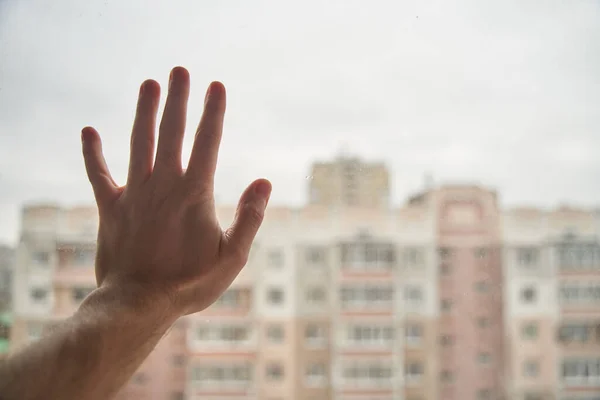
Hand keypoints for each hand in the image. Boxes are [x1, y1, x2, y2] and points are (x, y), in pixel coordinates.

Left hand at [81, 66, 270, 316]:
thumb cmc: (190, 283)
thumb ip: (250, 217)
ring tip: (149, 84)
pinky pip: (99, 174)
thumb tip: (265, 182)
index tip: (216, 85)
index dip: (213, 112)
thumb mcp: (232, 257)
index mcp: (195, 194)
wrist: (139, 304)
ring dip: (144, 111)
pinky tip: (89, 131)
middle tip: (180, 70)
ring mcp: (134, 194)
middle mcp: (163, 185)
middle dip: (177, 99)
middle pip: (171, 132)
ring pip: (138, 142)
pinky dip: (93, 153)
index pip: (207, 142)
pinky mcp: (111, 208)